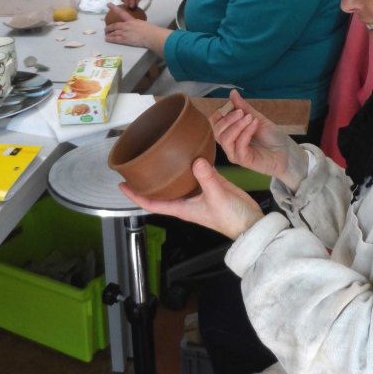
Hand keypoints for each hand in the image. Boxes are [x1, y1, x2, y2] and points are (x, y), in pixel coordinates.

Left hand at [104, 8, 171, 54]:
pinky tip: (107, 39)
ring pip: (113, 32)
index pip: (121, 13)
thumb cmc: (150, 30)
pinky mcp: (124, 39)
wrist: (151, 36)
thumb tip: (138, 26)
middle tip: (106, 29)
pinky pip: (115, 39)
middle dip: (109, 27)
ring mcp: (124, 32)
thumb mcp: (143, 24)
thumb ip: (138, 24)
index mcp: (132, 20)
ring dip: (109, 34)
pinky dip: (110, 39)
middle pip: (114, 25)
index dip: (114, 8)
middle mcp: (126, 25)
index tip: (108, 4)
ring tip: (106, 35)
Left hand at [119, 158, 263, 239]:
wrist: (250, 222)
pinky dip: (190, 163)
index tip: (122, 186)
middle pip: (161, 190)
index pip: (152, 204)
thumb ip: (207, 178)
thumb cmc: (231, 218)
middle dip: (148, 180)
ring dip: (168, 170)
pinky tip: (188, 151)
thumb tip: (196, 160)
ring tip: (158, 154)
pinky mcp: (209, 185)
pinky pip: (195, 172)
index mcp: (181, 208)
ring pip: (177, 180)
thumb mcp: (217, 197)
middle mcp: (186, 200)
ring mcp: (197, 193)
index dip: (135, 196)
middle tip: (137, 164)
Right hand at [212, 90, 308, 191]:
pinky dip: (246, 132)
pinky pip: (239, 145)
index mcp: (229, 134)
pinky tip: (255, 124)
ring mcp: (235, 154)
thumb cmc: (271, 137)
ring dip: (237, 125)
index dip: (219, 113)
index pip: (213, 124)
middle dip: (228, 118)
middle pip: (216, 131)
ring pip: (225, 139)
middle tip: (242, 112)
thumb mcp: (256, 118)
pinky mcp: (244, 160)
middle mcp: (229, 145)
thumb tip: (233, 93)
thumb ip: (243, 107)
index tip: (233, 106)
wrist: (286, 152)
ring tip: (250, 118)